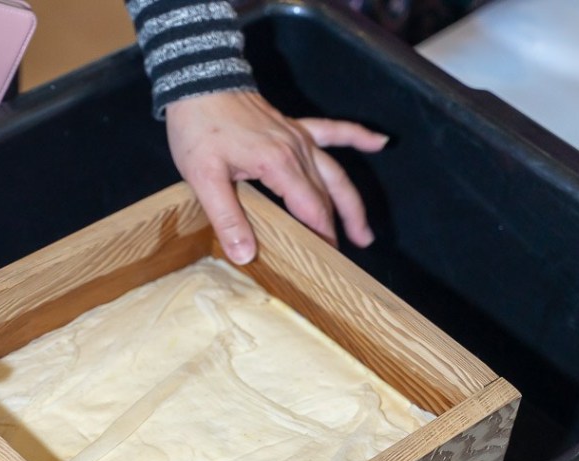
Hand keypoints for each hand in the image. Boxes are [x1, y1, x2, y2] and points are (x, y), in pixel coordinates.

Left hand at [165, 90, 387, 263]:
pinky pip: (333, 131)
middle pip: (327, 196)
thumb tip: (244, 254)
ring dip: (352, 202)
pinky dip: (357, 136)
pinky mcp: (294, 126)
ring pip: (336, 173)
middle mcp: (297, 151)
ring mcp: (298, 137)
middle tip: (343, 259)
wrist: (198, 82)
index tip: (324, 259)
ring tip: (364, 232)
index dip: (321, 236)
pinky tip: (380, 142)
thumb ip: (227, 218)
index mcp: (278, 166)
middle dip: (338, 228)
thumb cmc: (199, 128)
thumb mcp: (204, 179)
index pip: (311, 209)